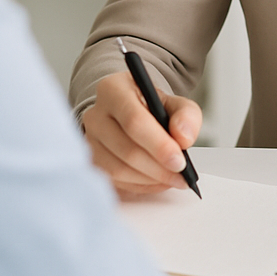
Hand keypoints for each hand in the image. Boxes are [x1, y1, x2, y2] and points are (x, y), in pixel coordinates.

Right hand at [80, 69, 201, 196]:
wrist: (132, 112)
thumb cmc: (151, 107)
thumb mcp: (176, 103)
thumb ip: (186, 115)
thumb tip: (183, 138)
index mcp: (114, 90)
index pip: (134, 121)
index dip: (159, 145)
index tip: (180, 161)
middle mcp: (95, 114)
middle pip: (126, 149)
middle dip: (158, 167)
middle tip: (181, 175)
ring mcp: (90, 140)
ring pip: (118, 169)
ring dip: (150, 179)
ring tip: (172, 178)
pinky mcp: (91, 161)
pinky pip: (114, 181)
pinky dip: (140, 186)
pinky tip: (157, 181)